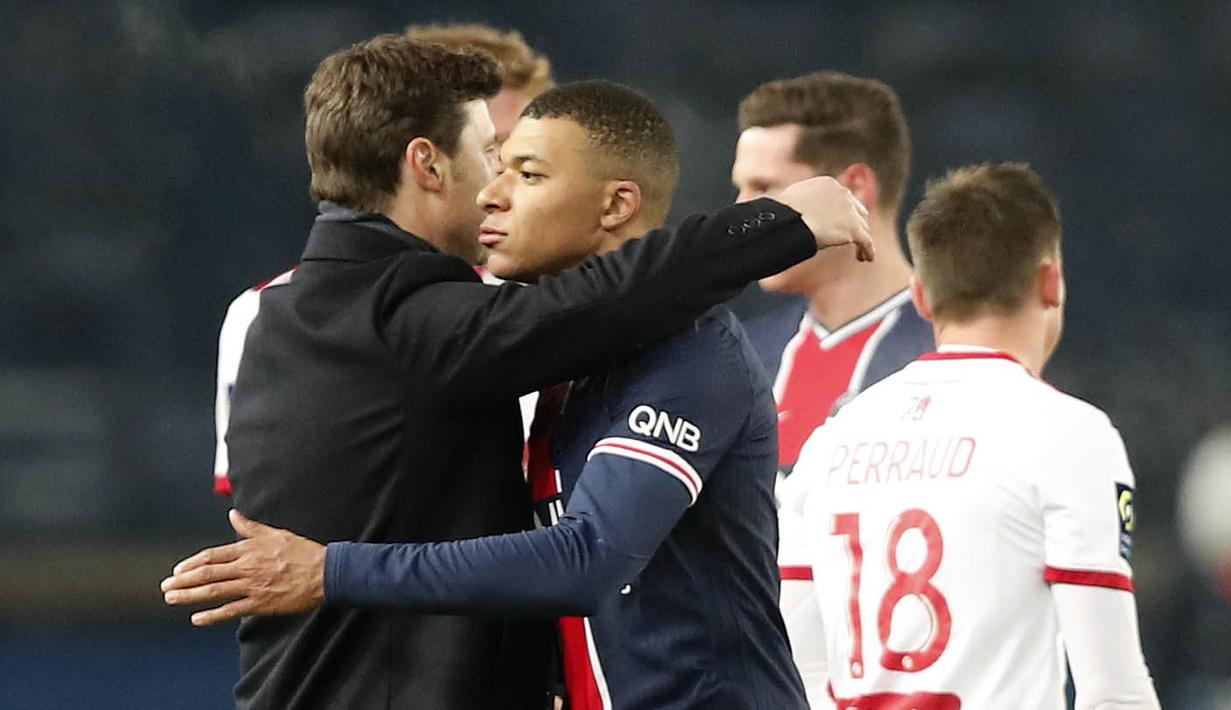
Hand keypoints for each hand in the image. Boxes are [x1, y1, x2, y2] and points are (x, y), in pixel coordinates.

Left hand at [160, 509, 325, 625]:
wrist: (324, 572)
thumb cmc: (301, 551)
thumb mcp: (274, 533)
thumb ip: (250, 527)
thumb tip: (232, 514)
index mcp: (248, 549)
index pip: (212, 556)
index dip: (191, 564)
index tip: (177, 572)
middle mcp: (246, 567)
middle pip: (207, 574)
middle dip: (182, 581)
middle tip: (165, 588)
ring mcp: (252, 586)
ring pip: (214, 591)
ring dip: (189, 596)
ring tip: (172, 599)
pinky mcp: (260, 603)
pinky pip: (230, 610)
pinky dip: (212, 615)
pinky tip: (197, 619)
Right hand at [775, 176, 873, 261]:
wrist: (790, 222)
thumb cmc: (783, 213)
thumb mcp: (792, 198)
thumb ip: (804, 199)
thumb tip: (798, 205)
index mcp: (828, 184)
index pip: (842, 197)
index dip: (843, 209)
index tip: (840, 220)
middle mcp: (843, 194)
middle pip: (857, 209)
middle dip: (856, 221)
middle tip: (853, 234)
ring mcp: (850, 211)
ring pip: (863, 227)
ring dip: (862, 238)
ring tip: (860, 253)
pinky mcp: (853, 229)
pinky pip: (866, 241)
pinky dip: (867, 250)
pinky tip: (866, 258)